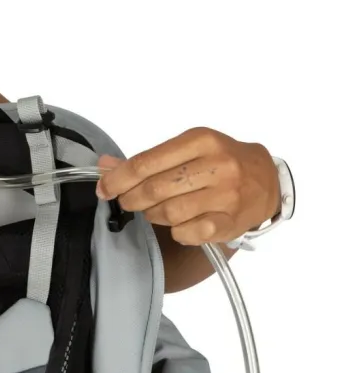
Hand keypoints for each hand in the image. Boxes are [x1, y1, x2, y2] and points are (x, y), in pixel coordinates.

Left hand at [95, 127, 279, 246]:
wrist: (267, 180)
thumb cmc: (220, 162)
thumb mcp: (187, 150)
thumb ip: (147, 160)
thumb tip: (104, 165)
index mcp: (200, 140)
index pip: (145, 163)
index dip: (117, 179)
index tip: (104, 188)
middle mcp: (217, 165)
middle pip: (154, 189)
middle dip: (132, 199)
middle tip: (129, 201)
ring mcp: (226, 195)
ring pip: (168, 212)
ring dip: (154, 215)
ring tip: (158, 210)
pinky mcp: (231, 221)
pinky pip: (188, 232)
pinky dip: (177, 231)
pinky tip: (181, 223)